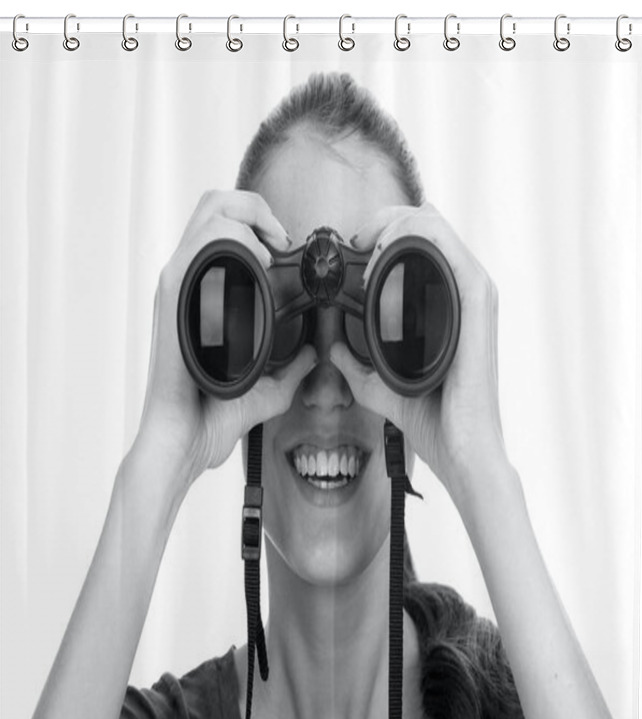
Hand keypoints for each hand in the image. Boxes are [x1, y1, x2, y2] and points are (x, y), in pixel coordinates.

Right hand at [136, 190, 316, 486]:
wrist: (184, 439)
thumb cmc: (213, 415)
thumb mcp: (268, 388)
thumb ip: (293, 369)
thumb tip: (316, 354)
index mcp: (203, 294)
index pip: (222, 227)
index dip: (258, 220)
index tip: (286, 247)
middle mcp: (188, 281)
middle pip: (214, 206)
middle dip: (256, 207)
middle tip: (282, 239)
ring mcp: (180, 285)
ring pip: (209, 212)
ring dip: (250, 215)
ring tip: (274, 247)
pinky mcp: (175, 295)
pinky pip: (203, 242)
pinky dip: (236, 235)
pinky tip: (262, 259)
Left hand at [329, 202, 506, 498]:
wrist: (461, 450)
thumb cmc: (435, 420)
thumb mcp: (382, 388)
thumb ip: (357, 367)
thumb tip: (330, 348)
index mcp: (450, 303)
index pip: (423, 240)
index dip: (385, 230)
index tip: (354, 249)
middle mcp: (465, 291)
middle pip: (428, 224)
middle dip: (385, 219)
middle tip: (356, 243)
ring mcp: (474, 295)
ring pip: (436, 226)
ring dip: (395, 225)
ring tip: (367, 250)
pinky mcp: (477, 303)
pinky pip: (449, 248)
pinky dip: (413, 237)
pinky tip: (382, 257)